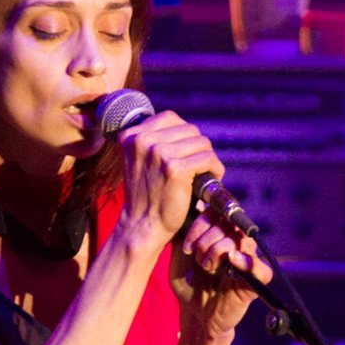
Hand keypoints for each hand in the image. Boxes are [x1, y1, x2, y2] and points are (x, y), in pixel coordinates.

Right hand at [117, 110, 225, 251]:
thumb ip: (154, 141)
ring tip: (203, 174)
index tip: (186, 153)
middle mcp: (142, 140)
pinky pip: (207, 158)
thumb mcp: (140, 161)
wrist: (141, 226)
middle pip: (188, 129)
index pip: (170, 118)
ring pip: (201, 142)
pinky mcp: (175, 168)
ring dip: (207, 158)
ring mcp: (158, 153)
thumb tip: (185, 128)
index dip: (183, 135)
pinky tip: (210, 179)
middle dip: (197, 148)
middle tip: (197, 167)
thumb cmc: (145, 196)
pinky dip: (214, 169)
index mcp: (130, 135)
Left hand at [170, 214, 273, 337]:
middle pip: (229, 224)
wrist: (194, 314)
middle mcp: (237, 244)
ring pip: (241, 241)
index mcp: (222, 234)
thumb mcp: (179, 255)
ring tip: (207, 267)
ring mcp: (247, 261)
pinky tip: (232, 261)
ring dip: (218, 251)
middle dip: (206, 240)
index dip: (201, 225)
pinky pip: (261, 269)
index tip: (186, 247)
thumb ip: (183, 232)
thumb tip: (184, 208)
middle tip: (196, 258)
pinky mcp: (253, 283)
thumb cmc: (189, 283)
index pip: (218, 213)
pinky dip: (248, 263)